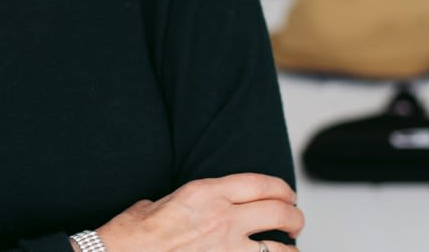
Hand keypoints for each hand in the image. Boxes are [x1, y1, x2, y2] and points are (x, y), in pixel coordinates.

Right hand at [95, 173, 303, 251]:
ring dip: (290, 250)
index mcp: (206, 193)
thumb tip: (194, 207)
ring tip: (291, 249)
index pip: (260, 184)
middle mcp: (222, 218)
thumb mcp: (160, 202)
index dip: (282, 189)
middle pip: (279, 213)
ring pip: (278, 249)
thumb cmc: (134, 235)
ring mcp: (226, 250)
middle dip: (294, 217)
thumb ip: (187, 202)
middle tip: (295, 221)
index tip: (287, 194)